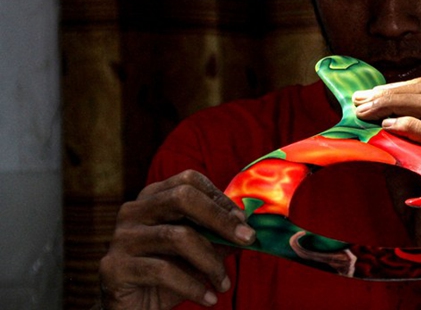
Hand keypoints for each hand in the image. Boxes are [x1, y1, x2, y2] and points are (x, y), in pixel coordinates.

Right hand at [98, 170, 255, 308]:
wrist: (134, 309)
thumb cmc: (169, 276)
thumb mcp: (199, 252)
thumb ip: (219, 236)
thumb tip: (250, 227)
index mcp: (153, 197)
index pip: (189, 180)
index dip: (220, 198)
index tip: (244, 221)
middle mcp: (133, 211)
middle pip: (182, 198)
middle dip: (220, 219)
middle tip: (247, 240)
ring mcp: (121, 237)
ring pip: (177, 237)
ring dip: (210, 262)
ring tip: (224, 284)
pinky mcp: (114, 267)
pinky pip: (163, 270)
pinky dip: (193, 286)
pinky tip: (209, 299)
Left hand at [353, 73, 420, 246]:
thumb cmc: (416, 196)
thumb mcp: (402, 153)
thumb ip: (391, 130)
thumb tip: (361, 107)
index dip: (400, 84)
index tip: (369, 94)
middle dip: (392, 89)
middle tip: (361, 101)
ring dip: (393, 102)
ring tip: (366, 112)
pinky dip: (405, 125)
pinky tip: (384, 129)